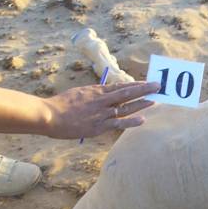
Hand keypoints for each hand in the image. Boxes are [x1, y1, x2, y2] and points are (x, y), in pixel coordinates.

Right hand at [44, 81, 161, 138]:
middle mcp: (101, 100)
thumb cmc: (59, 105)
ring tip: (155, 100)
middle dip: (144, 89)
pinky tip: (143, 119)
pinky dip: (131, 121)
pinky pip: (118, 123)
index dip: (135, 84)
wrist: (49, 115)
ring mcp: (101, 113)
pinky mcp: (98, 126)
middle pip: (127, 92)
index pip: (119, 86)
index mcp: (95, 91)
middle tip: (159, 85)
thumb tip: (99, 95)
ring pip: (126, 106)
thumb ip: (91, 95)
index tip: (146, 82)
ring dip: (142, 103)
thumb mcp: (77, 94)